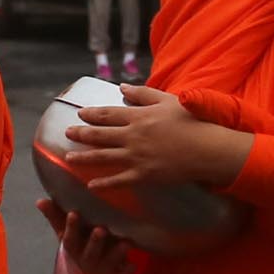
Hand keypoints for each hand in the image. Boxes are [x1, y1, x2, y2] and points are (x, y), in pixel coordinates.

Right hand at [40, 201, 135, 273]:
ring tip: (125, 243)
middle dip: (95, 242)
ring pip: (108, 263)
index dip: (71, 227)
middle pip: (89, 253)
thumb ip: (56, 216)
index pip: (69, 238)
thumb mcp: (68, 231)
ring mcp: (101, 269)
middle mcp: (86, 260)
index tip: (74, 214)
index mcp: (73, 248)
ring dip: (116, 254)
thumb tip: (40, 201)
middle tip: (101, 230)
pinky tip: (133, 266)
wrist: (97, 266)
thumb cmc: (81, 243)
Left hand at [66, 86, 253, 188]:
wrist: (205, 148)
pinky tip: (91, 185)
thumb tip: (122, 88)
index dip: (92, 114)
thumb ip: (142, 94)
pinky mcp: (143, 175)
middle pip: (100, 135)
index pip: (108, 114)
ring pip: (103, 157)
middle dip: (81, 134)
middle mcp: (132, 136)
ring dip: (84, 157)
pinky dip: (104, 183)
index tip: (80, 113)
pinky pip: (118, 180)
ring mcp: (136, 157)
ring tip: (68, 158)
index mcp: (138, 117)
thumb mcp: (166, 100)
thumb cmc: (190, 121)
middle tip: (67, 133)